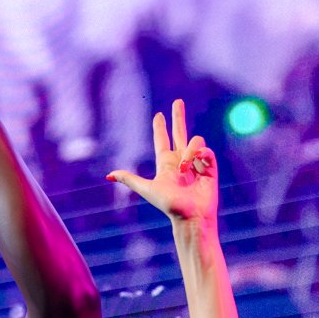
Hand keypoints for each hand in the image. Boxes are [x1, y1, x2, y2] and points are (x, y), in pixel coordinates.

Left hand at [106, 99, 216, 224]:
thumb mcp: (147, 189)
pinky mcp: (210, 167)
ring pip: (194, 141)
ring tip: (185, 168)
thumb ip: (129, 179)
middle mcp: (181, 161)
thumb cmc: (169, 205)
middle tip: (177, 101)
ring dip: (188, 152)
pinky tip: (196, 165)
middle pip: (179, 132)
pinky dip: (200, 155)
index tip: (158, 115)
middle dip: (178, 116)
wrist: (191, 216)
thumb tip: (108, 175)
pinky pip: (206, 151)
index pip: (162, 141)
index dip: (160, 128)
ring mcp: (196, 163)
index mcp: (166, 164)